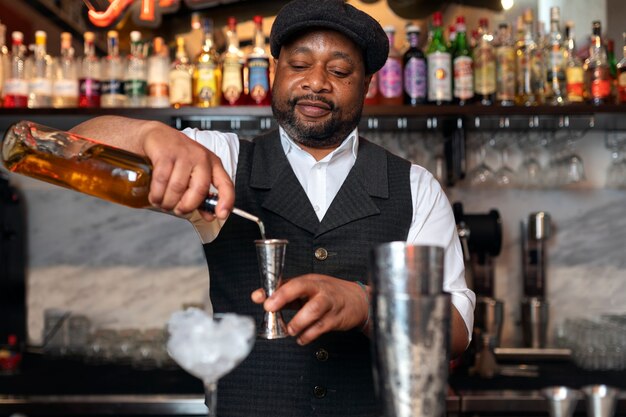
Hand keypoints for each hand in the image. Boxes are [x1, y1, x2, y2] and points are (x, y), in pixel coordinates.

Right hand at [140, 122, 234, 220]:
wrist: (155, 135)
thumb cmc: (176, 157)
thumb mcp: (194, 174)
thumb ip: (202, 195)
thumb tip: (210, 215)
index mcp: (212, 164)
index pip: (225, 184)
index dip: (226, 201)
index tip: (222, 215)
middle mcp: (201, 157)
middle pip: (199, 189)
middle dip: (186, 206)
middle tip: (178, 210)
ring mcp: (183, 154)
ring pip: (178, 187)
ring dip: (168, 202)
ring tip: (163, 203)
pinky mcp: (165, 153)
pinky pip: (161, 180)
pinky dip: (157, 193)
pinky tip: (155, 196)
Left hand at [251, 274, 369, 344]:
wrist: (358, 301)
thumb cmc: (328, 293)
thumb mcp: (308, 288)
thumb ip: (284, 293)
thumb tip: (259, 296)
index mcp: (311, 281)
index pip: (292, 281)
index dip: (276, 289)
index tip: (261, 298)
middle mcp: (320, 289)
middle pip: (302, 288)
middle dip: (284, 297)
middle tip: (270, 309)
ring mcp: (329, 303)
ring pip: (314, 310)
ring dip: (298, 321)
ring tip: (290, 330)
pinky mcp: (336, 319)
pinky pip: (321, 327)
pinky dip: (309, 335)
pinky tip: (301, 338)